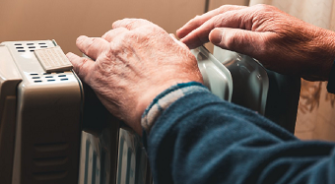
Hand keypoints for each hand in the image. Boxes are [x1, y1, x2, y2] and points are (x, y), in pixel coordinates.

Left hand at [66, 19, 202, 134]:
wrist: (166, 101)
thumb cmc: (178, 83)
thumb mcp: (184, 57)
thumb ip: (172, 48)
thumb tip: (169, 45)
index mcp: (146, 34)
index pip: (130, 25)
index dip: (123, 27)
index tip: (119, 29)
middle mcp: (125, 42)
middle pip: (110, 36)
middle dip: (107, 39)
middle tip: (104, 44)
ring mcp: (109, 57)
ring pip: (92, 45)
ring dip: (86, 44)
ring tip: (82, 43)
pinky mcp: (97, 75)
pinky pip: (79, 64)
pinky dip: (73, 61)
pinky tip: (71, 59)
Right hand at [177, 4, 334, 80]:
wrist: (322, 55)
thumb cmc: (299, 52)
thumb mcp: (265, 48)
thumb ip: (237, 39)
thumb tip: (214, 34)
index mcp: (253, 16)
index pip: (218, 22)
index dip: (198, 32)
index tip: (184, 41)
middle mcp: (255, 15)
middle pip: (219, 16)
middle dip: (198, 25)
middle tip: (181, 33)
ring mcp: (259, 22)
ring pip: (226, 19)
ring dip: (208, 25)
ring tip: (193, 30)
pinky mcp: (263, 31)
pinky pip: (236, 26)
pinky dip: (221, 29)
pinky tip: (218, 34)